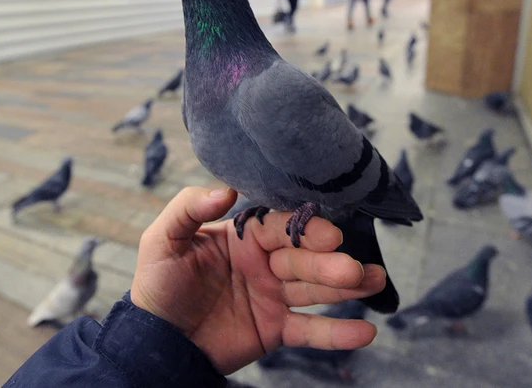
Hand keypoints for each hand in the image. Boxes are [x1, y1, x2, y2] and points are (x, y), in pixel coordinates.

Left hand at [130, 187, 385, 373]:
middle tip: (355, 270)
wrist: (155, 342)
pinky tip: (366, 331)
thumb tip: (227, 190)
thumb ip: (189, 208)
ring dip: (347, 287)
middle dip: (331, 263)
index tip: (330, 236)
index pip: (281, 228)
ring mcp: (272, 297)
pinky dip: (337, 332)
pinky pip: (309, 331)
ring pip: (315, 291)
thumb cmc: (157, 286)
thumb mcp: (163, 240)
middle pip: (304, 259)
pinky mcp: (275, 330)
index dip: (306, 231)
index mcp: (242, 238)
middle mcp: (263, 264)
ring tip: (376, 282)